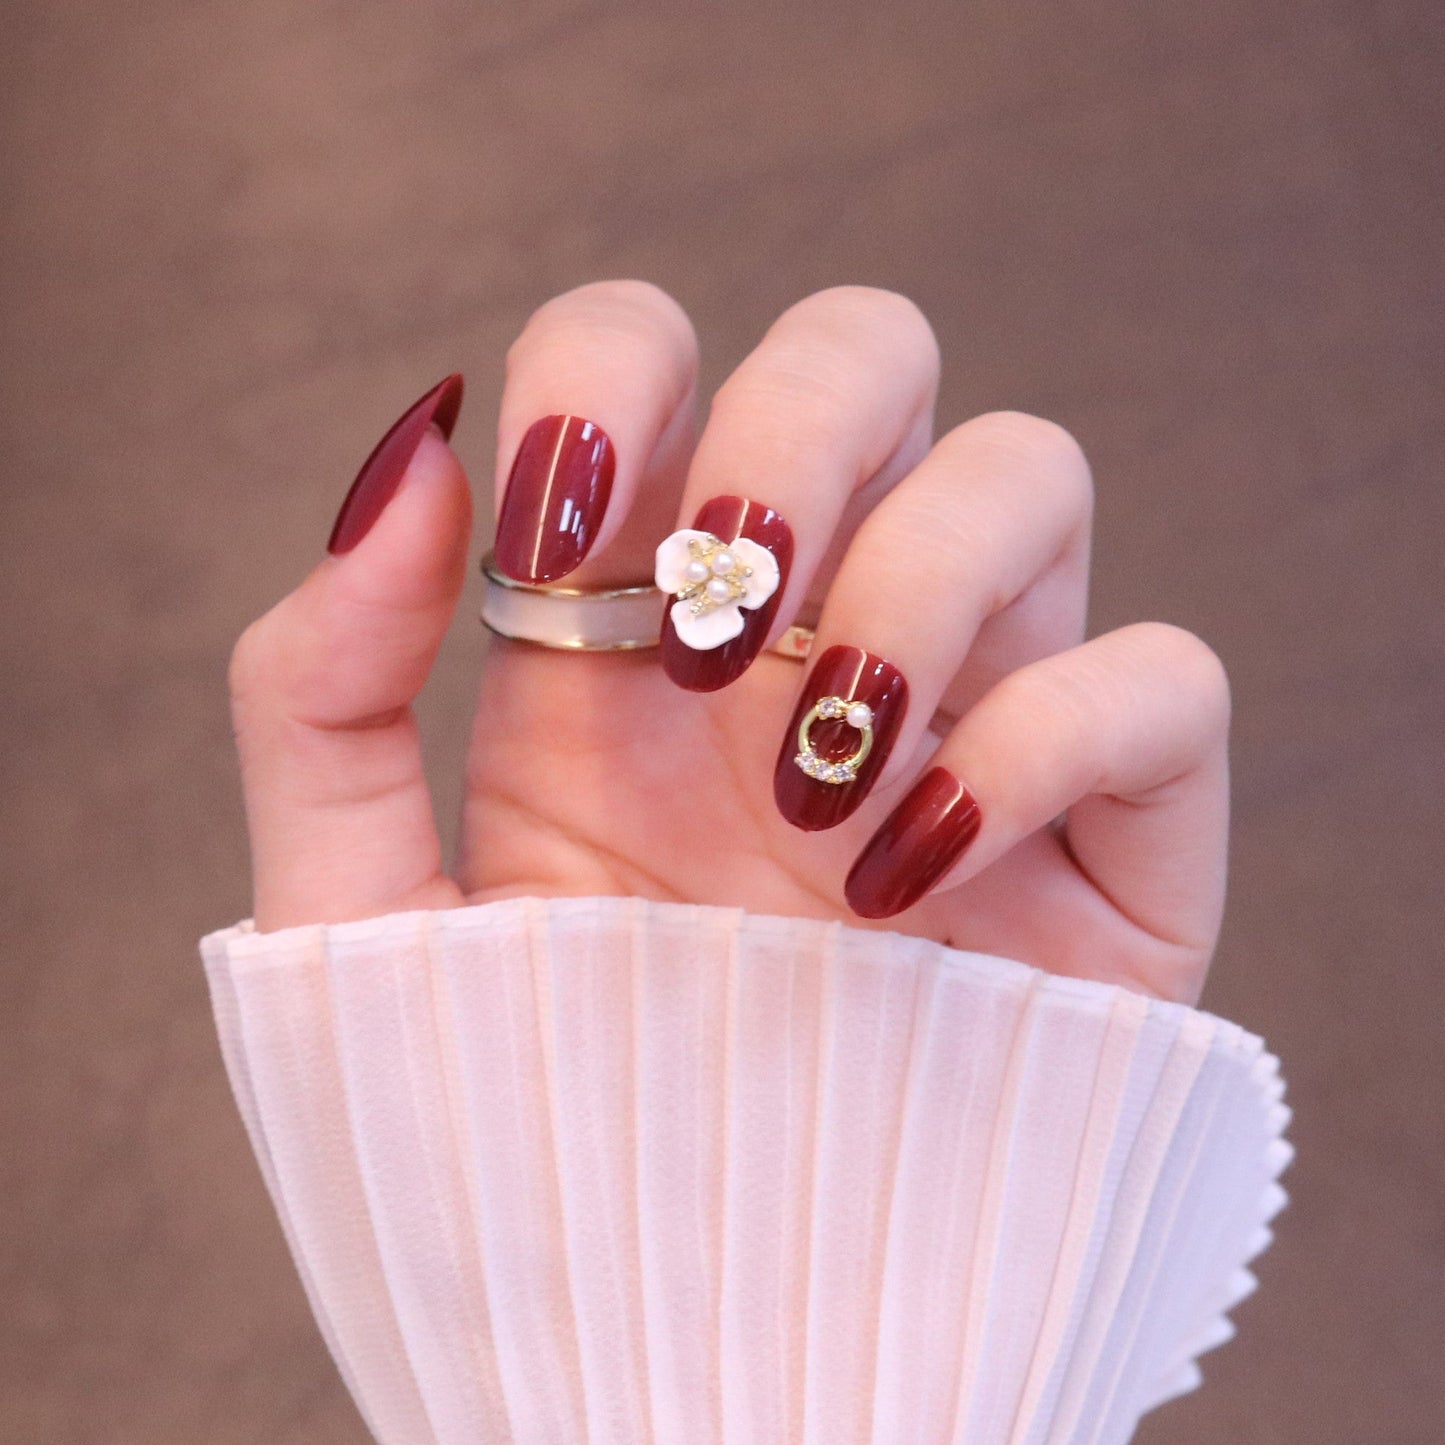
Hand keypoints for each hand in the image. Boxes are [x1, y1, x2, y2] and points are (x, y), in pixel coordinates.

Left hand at [228, 283, 1228, 1004]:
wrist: (680, 1307)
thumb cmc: (523, 1104)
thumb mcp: (359, 906)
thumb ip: (323, 684)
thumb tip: (410, 452)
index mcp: (635, 620)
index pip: (650, 345)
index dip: (608, 377)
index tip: (558, 542)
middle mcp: (814, 625)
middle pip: (871, 348)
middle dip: (786, 440)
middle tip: (701, 640)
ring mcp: (974, 703)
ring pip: (1031, 471)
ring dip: (915, 588)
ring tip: (807, 786)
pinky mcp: (1110, 824)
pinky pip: (1160, 677)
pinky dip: (1044, 742)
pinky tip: (910, 881)